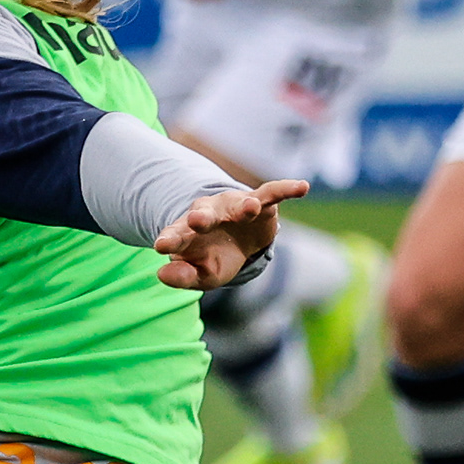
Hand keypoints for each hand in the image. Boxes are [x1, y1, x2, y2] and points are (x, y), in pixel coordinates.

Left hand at [151, 176, 308, 288]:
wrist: (236, 242)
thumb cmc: (213, 258)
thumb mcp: (200, 274)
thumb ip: (183, 276)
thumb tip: (162, 274)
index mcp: (189, 231)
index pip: (176, 234)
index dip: (170, 239)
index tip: (161, 246)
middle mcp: (209, 213)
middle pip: (204, 213)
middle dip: (202, 217)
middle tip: (198, 221)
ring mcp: (235, 207)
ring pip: (239, 204)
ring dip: (244, 206)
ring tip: (250, 208)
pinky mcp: (261, 204)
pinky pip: (273, 193)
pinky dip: (287, 189)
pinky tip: (302, 187)